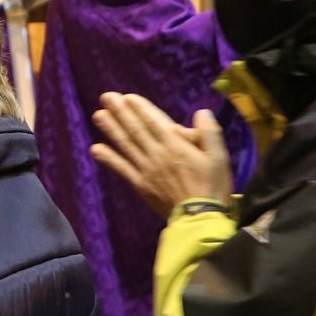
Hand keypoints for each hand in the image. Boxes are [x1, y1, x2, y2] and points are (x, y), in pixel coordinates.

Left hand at [90, 92, 232, 215]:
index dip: (139, 107)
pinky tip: (95, 149)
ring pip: (125, 144)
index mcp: (176, 145)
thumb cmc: (212, 186)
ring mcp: (146, 169)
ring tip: (98, 115)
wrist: (201, 218)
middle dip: (120, 112)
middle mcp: (157, 153)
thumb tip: (201, 112)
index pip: (154, 120)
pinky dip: (108, 158)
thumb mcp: (220, 157)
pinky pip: (121, 168)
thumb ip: (209, 133)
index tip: (126, 97)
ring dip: (111, 129)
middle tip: (106, 97)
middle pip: (135, 129)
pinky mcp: (140, 184)